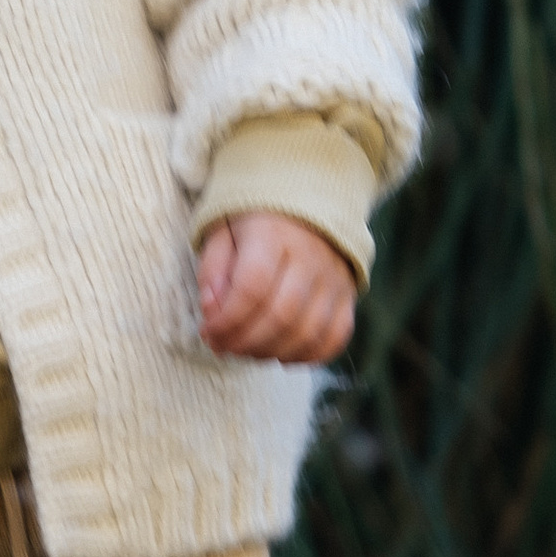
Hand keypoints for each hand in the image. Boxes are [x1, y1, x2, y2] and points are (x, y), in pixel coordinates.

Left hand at [197, 210, 356, 363]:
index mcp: (272, 234)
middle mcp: (310, 256)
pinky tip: (280, 354)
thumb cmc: (254, 222)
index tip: (207, 332)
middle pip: (281, 315)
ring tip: (246, 350)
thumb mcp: (221, 231)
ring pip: (308, 332)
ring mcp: (334, 278)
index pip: (252, 287)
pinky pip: (335, 337)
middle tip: (222, 346)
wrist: (305, 200)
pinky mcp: (348, 295)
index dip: (227, 320)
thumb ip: (212, 270)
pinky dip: (306, 355)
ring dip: (270, 352)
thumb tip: (211, 312)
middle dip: (244, 341)